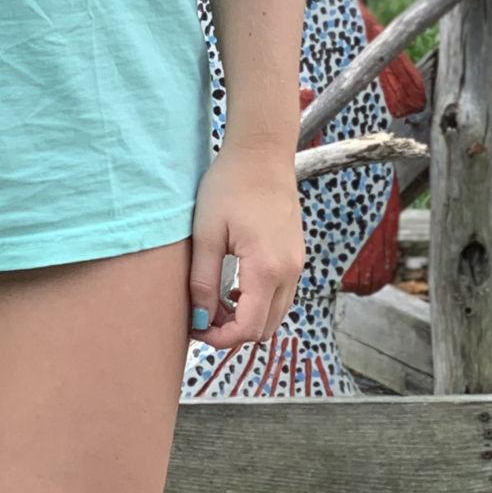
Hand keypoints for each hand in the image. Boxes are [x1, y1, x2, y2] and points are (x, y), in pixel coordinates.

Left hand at [187, 142, 303, 349]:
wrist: (261, 153)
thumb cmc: (230, 185)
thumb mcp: (206, 232)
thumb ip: (202, 279)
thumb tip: (200, 318)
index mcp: (266, 269)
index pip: (248, 329)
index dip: (220, 339)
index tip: (195, 330)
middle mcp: (289, 273)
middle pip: (265, 329)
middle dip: (232, 332)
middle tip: (201, 316)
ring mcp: (296, 266)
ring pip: (275, 315)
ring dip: (246, 318)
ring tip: (214, 300)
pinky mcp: (296, 257)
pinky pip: (280, 296)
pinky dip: (258, 302)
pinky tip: (234, 286)